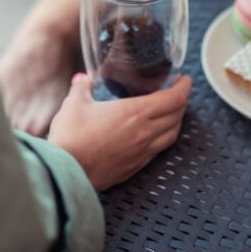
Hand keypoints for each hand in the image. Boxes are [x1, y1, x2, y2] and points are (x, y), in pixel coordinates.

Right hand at [49, 74, 191, 190]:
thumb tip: (82, 79)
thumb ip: (81, 87)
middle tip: (178, 93)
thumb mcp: (74, 104)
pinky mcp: (134, 168)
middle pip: (177, 116)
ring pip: (171, 135)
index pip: (173, 98)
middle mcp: (144, 133)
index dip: (184, 87)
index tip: (185, 79)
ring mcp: (141, 153)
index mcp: (135, 113)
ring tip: (171, 113)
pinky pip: (158, 151)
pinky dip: (162, 139)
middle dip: (182, 102)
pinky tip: (153, 136)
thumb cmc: (71, 137)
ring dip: (176, 122)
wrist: (65, 172)